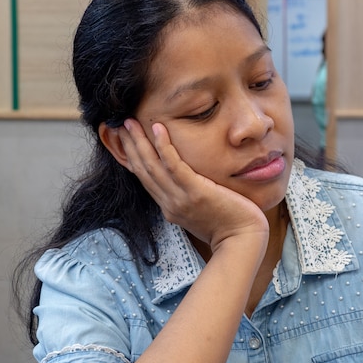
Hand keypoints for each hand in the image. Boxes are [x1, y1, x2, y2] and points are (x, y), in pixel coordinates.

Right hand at [119, 119, 268, 251]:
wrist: (243, 240)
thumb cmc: (230, 226)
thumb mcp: (200, 213)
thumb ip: (189, 199)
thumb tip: (188, 183)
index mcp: (170, 207)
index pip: (145, 180)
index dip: (132, 159)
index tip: (123, 140)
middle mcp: (170, 203)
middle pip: (142, 170)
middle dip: (129, 146)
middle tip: (119, 125)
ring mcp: (180, 198)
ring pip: (152, 166)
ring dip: (139, 142)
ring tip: (129, 122)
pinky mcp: (195, 192)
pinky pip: (174, 165)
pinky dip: (164, 146)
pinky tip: (158, 128)